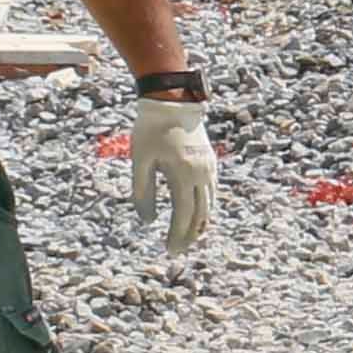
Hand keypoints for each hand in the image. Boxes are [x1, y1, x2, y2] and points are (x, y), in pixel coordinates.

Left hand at [134, 99, 218, 254]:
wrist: (172, 101)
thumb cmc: (150, 129)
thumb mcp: (140, 161)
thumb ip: (143, 192)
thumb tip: (147, 221)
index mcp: (182, 174)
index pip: (183, 214)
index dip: (177, 234)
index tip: (170, 250)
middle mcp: (201, 174)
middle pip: (199, 214)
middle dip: (189, 235)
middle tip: (178, 251)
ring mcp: (209, 167)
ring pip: (209, 205)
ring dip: (199, 224)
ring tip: (188, 238)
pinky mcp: (211, 162)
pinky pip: (212, 192)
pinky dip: (206, 208)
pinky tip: (197, 215)